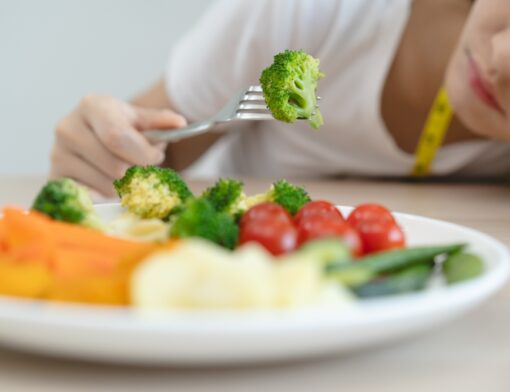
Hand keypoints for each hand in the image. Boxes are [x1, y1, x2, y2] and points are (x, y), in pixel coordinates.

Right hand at [50, 95, 185, 196]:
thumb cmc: (121, 126)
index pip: (117, 137)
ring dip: (125, 185)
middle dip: (138, 171)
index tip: (156, 158)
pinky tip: (107, 180)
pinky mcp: (55, 178)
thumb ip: (161, 122)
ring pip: (107, 186)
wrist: (93, 135)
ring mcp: (57, 154)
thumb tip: (180, 123)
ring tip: (124, 170)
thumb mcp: (141, 120)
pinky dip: (107, 195)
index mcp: (92, 106)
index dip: (143, 154)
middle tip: (142, 165)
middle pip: (115, 167)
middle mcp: (68, 128)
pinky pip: (92, 197)